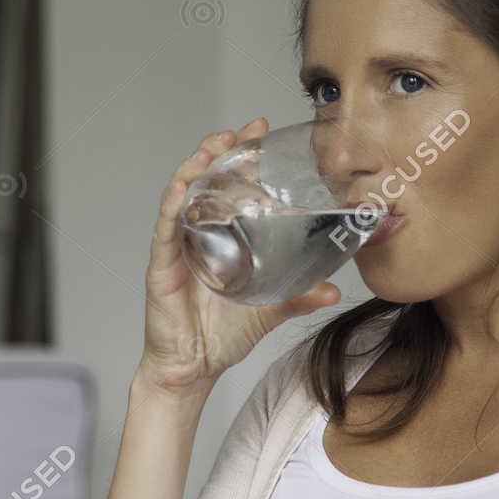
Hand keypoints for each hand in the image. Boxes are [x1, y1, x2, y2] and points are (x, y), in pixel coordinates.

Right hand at [141, 119, 341, 398]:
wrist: (194, 368)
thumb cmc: (222, 335)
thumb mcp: (271, 309)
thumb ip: (300, 295)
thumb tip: (335, 288)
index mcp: (222, 239)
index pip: (231, 187)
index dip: (243, 157)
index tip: (260, 132)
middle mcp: (198, 236)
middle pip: (205, 182)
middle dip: (220, 151)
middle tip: (241, 130)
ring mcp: (178, 248)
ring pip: (182, 196)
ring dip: (195, 167)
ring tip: (211, 147)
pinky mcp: (162, 265)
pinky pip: (165, 228)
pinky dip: (172, 204)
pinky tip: (181, 186)